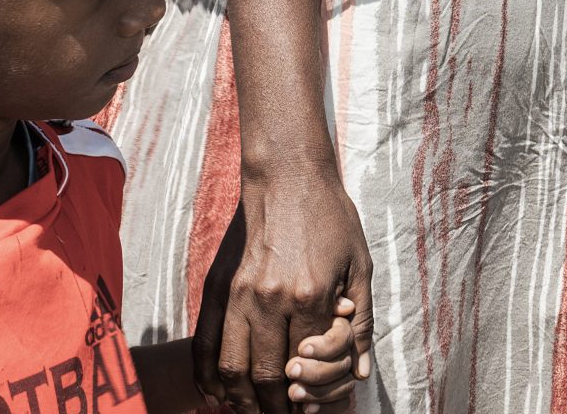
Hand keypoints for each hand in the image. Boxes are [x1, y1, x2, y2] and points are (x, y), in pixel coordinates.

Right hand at [197, 169, 374, 413]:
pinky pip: (205, 345)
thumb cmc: (331, 218)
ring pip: (232, 368)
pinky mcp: (216, 287)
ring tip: (255, 412)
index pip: (308, 366)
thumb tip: (361, 371)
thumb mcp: (360, 265)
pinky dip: (209, 376)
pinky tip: (218, 392)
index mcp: (311, 295)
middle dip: (276, 409)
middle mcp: (271, 300)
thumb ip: (360, 322)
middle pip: (267, 376)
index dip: (313, 396)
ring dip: (243, 400)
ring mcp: (238, 295)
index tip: (315, 412)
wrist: (287, 176)